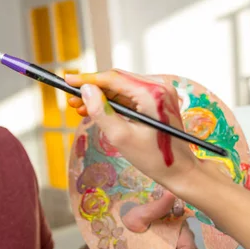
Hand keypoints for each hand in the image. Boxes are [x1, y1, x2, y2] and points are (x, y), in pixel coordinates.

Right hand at [65, 69, 200, 193]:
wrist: (182, 170)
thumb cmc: (155, 158)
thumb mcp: (121, 137)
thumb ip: (101, 112)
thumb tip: (86, 90)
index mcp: (152, 94)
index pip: (113, 78)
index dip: (87, 79)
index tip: (68, 80)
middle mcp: (159, 87)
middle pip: (117, 80)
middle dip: (93, 89)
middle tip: (71, 98)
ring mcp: (161, 92)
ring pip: (122, 87)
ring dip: (102, 96)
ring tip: (80, 107)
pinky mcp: (160, 99)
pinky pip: (131, 95)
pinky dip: (114, 102)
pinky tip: (98, 109)